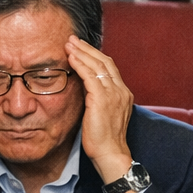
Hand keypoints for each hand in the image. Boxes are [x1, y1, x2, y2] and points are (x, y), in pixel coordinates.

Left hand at [66, 36, 134, 186]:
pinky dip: (80, 64)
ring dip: (82, 52)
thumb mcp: (102, 115)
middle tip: (73, 39)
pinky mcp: (102, 99)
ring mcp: (113, 94)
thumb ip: (97, 100)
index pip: (109, 67)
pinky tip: (71, 58)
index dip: (95, 55)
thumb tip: (85, 90)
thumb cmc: (104, 139)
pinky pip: (90, 76)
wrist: (111, 154)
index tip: (81, 48)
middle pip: (104, 61)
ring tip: (69, 44)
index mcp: (122, 93)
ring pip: (97, 65)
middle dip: (88, 48)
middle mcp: (120, 90)